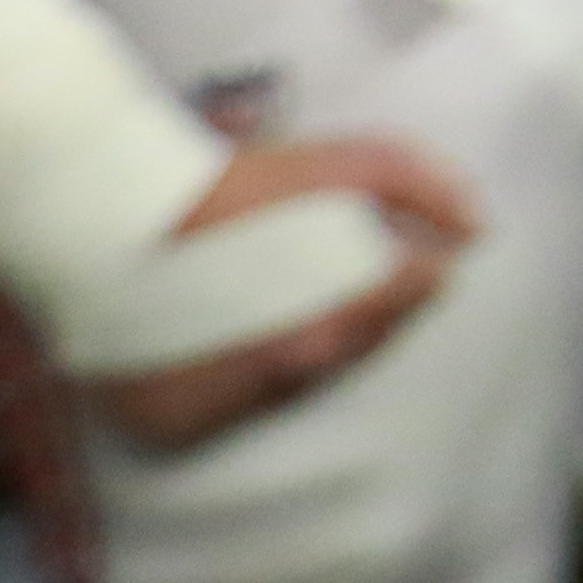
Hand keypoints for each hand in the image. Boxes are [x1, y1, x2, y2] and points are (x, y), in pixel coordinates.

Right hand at [78, 137, 478, 453]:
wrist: (105, 214)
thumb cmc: (229, 182)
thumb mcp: (335, 160)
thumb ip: (418, 182)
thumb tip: (477, 228)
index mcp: (328, 321)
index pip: (404, 304)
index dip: (416, 275)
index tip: (414, 257)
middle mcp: (281, 375)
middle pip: (353, 346)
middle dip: (368, 311)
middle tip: (353, 276)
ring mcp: (221, 404)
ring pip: (292, 381)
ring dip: (307, 346)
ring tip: (294, 299)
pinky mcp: (169, 423)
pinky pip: (228, 405)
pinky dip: (245, 376)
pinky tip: (245, 335)